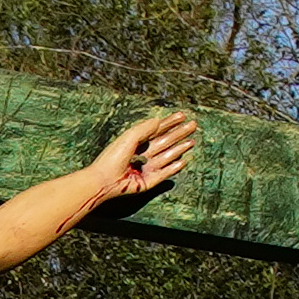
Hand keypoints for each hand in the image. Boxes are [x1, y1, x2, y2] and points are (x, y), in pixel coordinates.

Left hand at [82, 108, 197, 207]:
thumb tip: (158, 120)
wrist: (105, 179)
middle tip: (193, 125)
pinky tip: (183, 161)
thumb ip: (144, 128)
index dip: (169, 123)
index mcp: (136, 143)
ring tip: (191, 141)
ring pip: (166, 157)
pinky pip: (162, 174)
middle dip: (179, 134)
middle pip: (164, 142)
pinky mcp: (147, 182)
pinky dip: (172, 168)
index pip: (156, 131)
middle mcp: (142, 155)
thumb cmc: (113, 157)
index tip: (182, 116)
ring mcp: (145, 169)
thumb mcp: (129, 137)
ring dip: (179, 149)